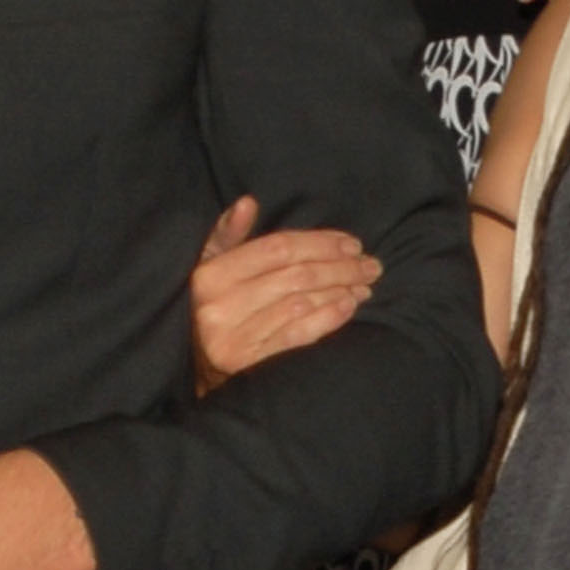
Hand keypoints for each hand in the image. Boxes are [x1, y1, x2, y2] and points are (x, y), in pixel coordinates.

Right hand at [191, 197, 377, 397]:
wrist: (198, 367)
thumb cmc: (212, 306)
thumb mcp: (210, 267)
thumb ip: (228, 235)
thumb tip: (248, 203)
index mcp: (211, 275)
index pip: (277, 249)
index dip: (319, 243)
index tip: (352, 243)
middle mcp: (220, 306)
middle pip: (295, 276)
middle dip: (340, 268)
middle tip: (370, 265)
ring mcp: (234, 338)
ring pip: (301, 304)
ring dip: (340, 292)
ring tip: (364, 285)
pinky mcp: (249, 364)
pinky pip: (299, 335)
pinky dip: (328, 318)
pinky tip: (349, 307)